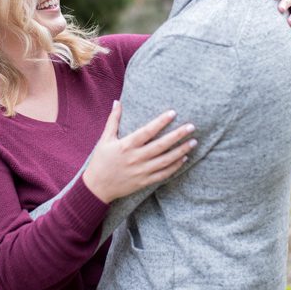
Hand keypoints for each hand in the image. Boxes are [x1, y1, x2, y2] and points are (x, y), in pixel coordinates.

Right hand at [82, 101, 196, 202]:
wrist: (97, 187)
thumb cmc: (100, 161)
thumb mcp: (104, 139)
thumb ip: (113, 120)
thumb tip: (117, 102)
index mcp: (126, 146)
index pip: (147, 131)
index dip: (161, 122)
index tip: (173, 113)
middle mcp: (135, 158)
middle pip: (161, 145)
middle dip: (177, 135)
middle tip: (191, 127)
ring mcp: (141, 171)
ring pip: (166, 160)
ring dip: (181, 151)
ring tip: (193, 142)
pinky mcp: (144, 182)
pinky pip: (164, 173)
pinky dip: (175, 166)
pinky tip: (184, 158)